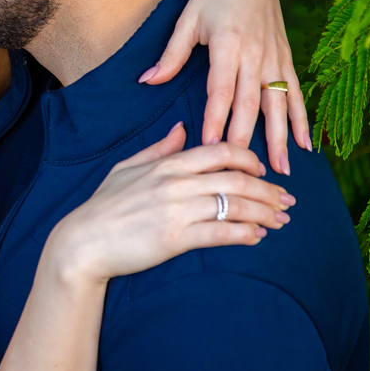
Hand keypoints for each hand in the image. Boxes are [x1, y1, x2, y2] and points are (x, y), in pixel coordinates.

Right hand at [45, 123, 294, 285]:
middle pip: (236, 179)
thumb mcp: (127, 168)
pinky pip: (221, 233)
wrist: (83, 242)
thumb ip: (159, 149)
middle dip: (268, 190)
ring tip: (280, 221)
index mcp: (167, 164)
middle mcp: (175, 183)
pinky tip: (257, 237)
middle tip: (286, 200)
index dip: (249, 159)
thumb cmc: (103, 207)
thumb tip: (181, 128)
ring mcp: (176, 210)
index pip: (220, 151)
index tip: (263, 171)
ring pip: (234, 205)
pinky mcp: (175, 238)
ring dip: (264, 213)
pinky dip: (245, 235)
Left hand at [143, 0, 309, 173]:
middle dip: (248, 137)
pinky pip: (295, 93)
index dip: (217, 118)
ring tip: (280, 169)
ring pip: (278, 104)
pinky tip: (305, 145)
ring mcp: (274, 57)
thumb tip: (147, 81)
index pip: (221, 90)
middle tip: (245, 171)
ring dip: (280, 137)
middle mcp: (256, 54)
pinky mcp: (286, 58)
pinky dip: (302, 119)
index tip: (211, 145)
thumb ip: (170, 54)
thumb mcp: (186, 21)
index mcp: (229, 45)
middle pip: (251, 103)